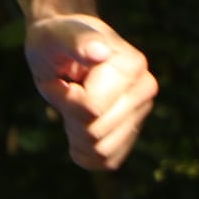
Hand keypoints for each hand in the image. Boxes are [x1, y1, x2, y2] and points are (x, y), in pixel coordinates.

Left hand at [24, 14, 157, 170]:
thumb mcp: (53, 37)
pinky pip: (107, 161)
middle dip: (69, 116)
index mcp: (132, 65)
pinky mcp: (133, 131)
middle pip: (94, 133)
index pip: (90, 109)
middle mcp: (145, 89)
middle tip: (66, 89)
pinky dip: (85, 150)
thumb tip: (100, 52)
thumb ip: (75, 43)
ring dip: (76, 133)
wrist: (63, 46)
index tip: (61, 77)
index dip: (64, 99)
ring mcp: (142, 112)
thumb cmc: (54, 40)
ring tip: (75, 103)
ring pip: (101, 152)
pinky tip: (80, 123)